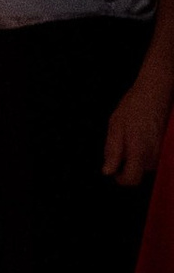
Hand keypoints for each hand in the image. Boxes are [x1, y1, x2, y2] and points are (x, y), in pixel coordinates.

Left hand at [102, 52, 173, 191]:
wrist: (155, 93)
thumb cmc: (133, 107)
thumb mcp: (115, 127)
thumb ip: (112, 151)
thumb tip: (107, 171)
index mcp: (138, 151)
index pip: (132, 179)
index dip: (121, 179)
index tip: (114, 172)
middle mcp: (153, 154)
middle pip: (138, 172)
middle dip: (127, 164)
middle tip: (120, 144)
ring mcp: (160, 150)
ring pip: (145, 164)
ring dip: (136, 157)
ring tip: (130, 136)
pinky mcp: (164, 145)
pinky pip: (152, 156)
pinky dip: (144, 150)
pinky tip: (139, 135)